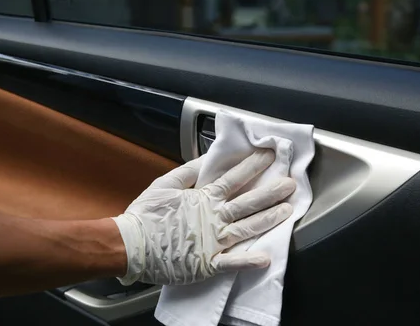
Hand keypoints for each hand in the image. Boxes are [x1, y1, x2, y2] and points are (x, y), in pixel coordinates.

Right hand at [112, 150, 294, 285]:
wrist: (128, 245)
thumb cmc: (145, 217)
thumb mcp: (164, 185)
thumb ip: (188, 172)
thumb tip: (206, 159)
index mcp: (202, 199)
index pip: (233, 179)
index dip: (252, 167)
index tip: (269, 156)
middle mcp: (212, 218)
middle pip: (246, 203)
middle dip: (270, 192)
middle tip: (291, 184)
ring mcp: (211, 241)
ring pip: (246, 228)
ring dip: (267, 219)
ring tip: (287, 211)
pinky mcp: (207, 263)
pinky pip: (231, 262)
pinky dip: (248, 261)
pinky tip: (266, 258)